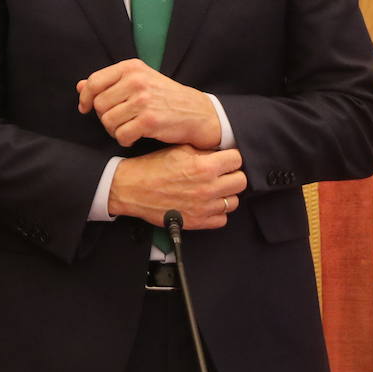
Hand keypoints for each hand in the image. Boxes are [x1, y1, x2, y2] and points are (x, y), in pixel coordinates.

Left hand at [77, 59, 221, 148]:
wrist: (198, 113)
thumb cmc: (165, 97)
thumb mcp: (138, 82)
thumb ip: (108, 83)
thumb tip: (80, 86)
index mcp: (131, 67)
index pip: (94, 82)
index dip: (86, 98)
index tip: (86, 108)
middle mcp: (136, 80)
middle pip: (99, 104)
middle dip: (104, 117)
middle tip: (119, 120)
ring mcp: (143, 100)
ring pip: (107, 121)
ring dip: (114, 130)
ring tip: (128, 127)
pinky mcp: (149, 120)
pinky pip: (121, 135)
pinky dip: (125, 139)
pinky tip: (134, 136)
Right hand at [108, 144, 245, 227]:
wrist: (131, 188)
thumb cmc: (152, 167)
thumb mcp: (178, 149)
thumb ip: (203, 151)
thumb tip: (220, 153)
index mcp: (204, 166)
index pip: (237, 160)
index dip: (230, 158)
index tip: (224, 159)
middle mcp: (208, 187)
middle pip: (241, 181)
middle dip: (232, 175)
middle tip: (221, 174)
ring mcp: (204, 207)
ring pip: (233, 201)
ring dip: (225, 194)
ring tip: (212, 189)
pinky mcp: (198, 222)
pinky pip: (222, 219)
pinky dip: (217, 212)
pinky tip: (206, 203)